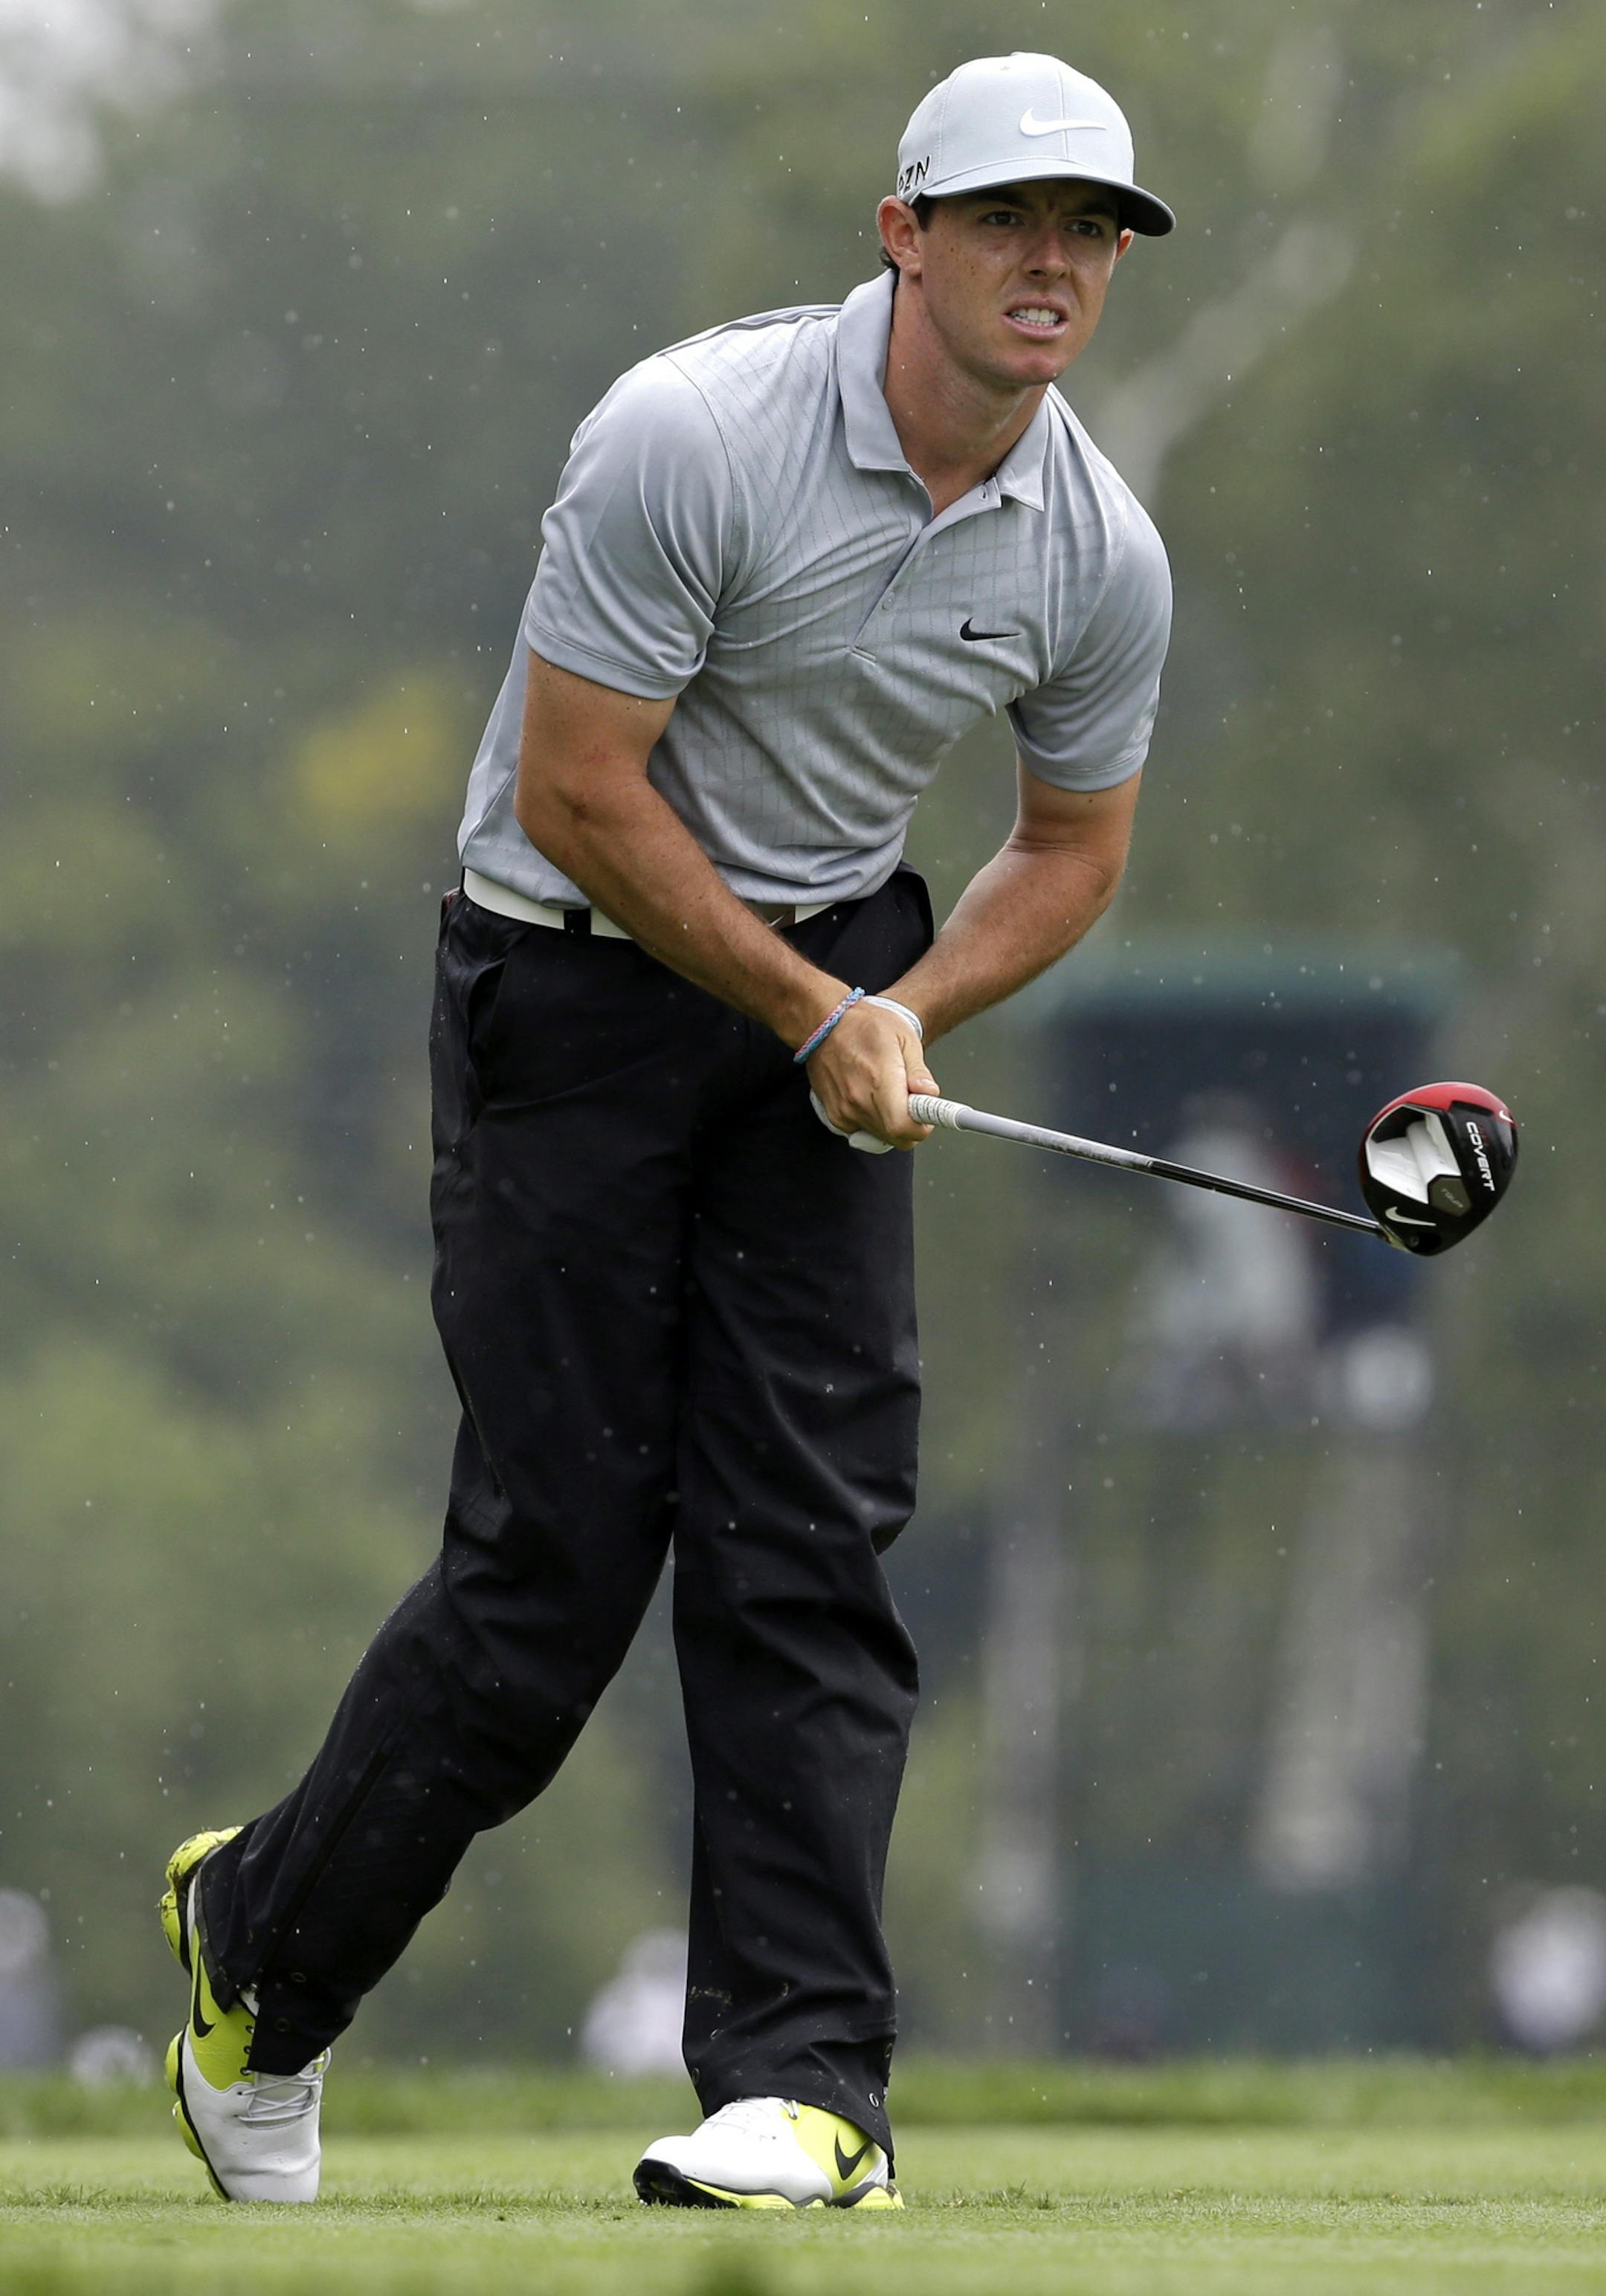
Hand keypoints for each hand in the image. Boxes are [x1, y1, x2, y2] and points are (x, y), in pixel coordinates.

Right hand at [806, 1000, 936, 1149]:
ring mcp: (844, 1111)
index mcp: (880, 1080)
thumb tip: (929, 1094)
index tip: (927, 1117)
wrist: (822, 1023)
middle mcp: (859, 1101)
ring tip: (889, 1094)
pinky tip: (871, 1097)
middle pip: (896, 1138)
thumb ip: (918, 1071)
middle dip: (911, 1126)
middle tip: (912, 1103)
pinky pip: (863, 1132)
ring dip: (892, 1123)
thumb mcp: (903, 1037)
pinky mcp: (834, 1116)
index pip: (903, 1127)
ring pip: (881, 1137)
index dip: (921, 1127)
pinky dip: (873, 1122)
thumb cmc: (863, 1025)